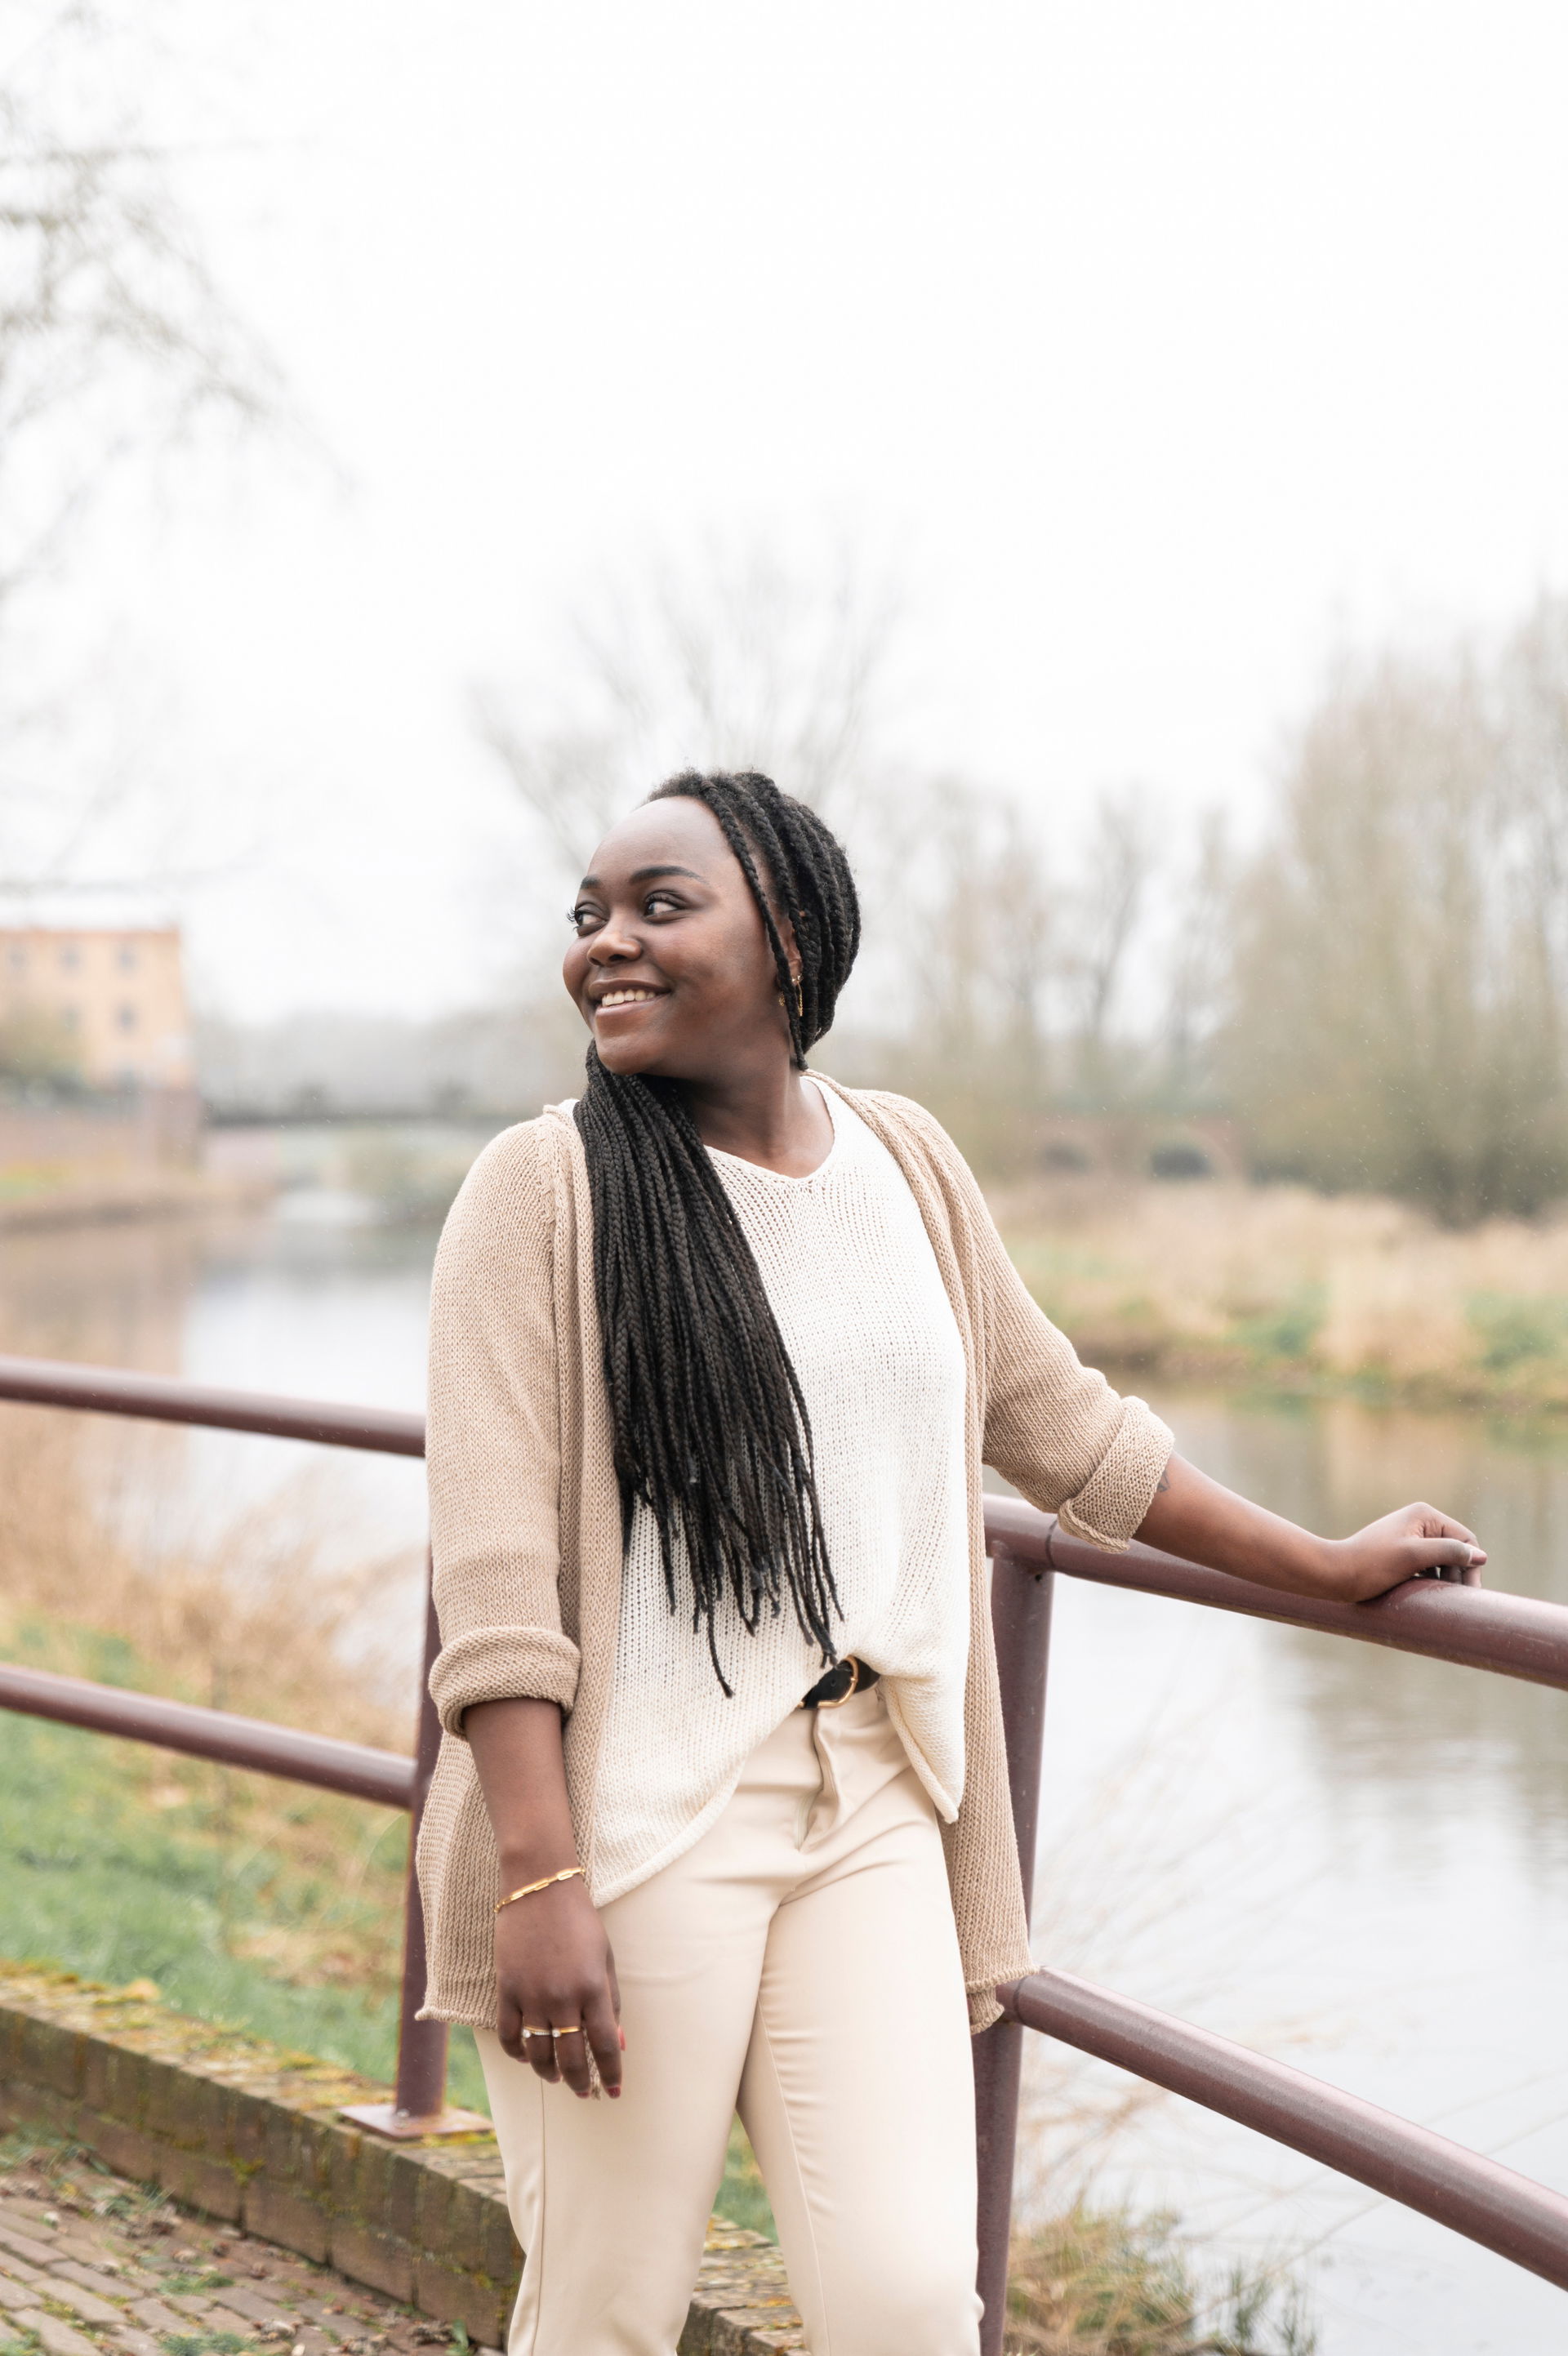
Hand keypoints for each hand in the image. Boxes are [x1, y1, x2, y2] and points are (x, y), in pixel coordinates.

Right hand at [494, 1877, 622, 2098]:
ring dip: (549, 2073)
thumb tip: (618, 2043)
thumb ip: (611, 2002)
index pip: (606, 2046)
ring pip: (539, 2054)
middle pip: (572, 2058)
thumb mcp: (606, 1958)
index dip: (612, 2074)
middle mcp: (564, 1997)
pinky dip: (518, 2054)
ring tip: (557, 2077)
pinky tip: (528, 2057)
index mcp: (594, 1988)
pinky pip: (509, 2036)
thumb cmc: (580, 1921)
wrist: (540, 1888)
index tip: (614, 2090)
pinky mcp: (507, 1990)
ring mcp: (532, 1995)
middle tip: (584, 2092)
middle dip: (580, 2082)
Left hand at [1325, 1502, 1485, 1602]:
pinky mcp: (1403, 1553)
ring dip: (1447, 1579)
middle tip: (1459, 1601)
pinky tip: (1428, 1595)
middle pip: (1455, 1549)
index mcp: (1424, 1515)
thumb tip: (1481, 1556)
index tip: (1470, 1593)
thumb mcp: (1413, 1557)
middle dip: (1460, 1573)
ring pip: (1443, 1560)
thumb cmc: (1372, 1564)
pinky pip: (1428, 1566)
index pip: (1465, 1539)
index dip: (1472, 1565)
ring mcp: (1411, 1536)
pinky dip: (1433, 1580)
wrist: (1336, 1574)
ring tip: (1442, 1599)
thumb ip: (1447, 1552)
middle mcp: (1419, 1521)